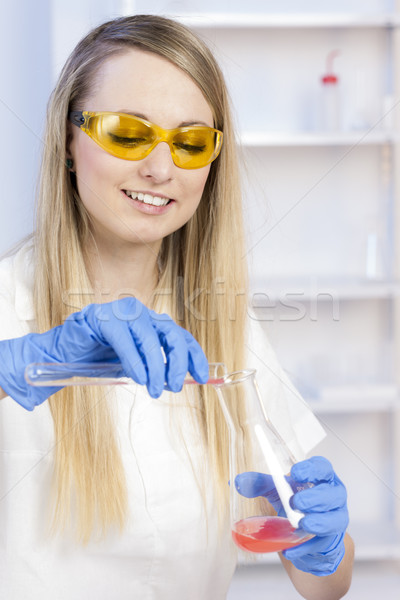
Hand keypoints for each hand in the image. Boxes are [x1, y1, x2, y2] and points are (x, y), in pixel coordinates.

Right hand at [0, 297, 208, 409]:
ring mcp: (122, 312)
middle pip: (172, 334)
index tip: (202, 377)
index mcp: (151, 323)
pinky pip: (125, 340)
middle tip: (176, 385)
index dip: (194, 356)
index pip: (180, 336)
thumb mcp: (134, 364)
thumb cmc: (99, 358)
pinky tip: (138, 377)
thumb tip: (176, 380)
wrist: (63, 354)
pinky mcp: (104, 318)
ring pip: (150, 337)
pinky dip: (134, 360)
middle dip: (178, 361)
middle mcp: (141, 313)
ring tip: (154, 387)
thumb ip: (154, 367)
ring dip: (155, 366)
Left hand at [235, 456, 348, 575]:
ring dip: (316, 523)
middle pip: (333, 494)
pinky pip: (322, 545)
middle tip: (295, 502)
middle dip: (314, 498)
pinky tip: (291, 549)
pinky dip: (305, 548)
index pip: (323, 468)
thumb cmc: (296, 504)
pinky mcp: (331, 542)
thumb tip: (238, 482)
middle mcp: (333, 498)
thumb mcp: (276, 491)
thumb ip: (259, 483)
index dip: (312, 469)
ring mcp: (335, 520)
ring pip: (334, 520)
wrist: (306, 535)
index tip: (295, 473)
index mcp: (321, 478)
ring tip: (299, 524)